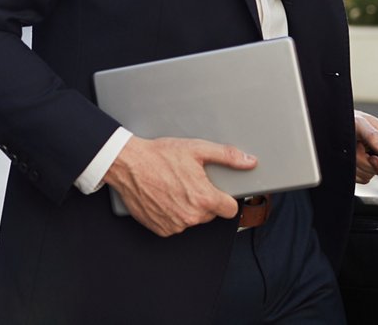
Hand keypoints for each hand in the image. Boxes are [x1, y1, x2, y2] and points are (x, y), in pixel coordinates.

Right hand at [101, 136, 256, 236]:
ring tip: (173, 187)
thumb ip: (227, 156)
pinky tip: (164, 197)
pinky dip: (171, 214)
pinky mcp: (161, 229)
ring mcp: (175, 225)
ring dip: (187, 208)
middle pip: (210, 214)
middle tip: (189, 183)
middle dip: (204, 201)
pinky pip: (175, 225)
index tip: (216, 191)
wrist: (128, 164)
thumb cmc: (159, 155)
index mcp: (204, 198)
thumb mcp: (196, 149)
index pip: (230, 210)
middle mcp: (191, 216)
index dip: (224, 199)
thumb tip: (249, 161)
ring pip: (192, 220)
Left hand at [354, 110, 377, 183]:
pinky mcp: (364, 169)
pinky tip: (349, 157)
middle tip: (356, 147)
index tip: (372, 158)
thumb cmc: (348, 118)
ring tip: (351, 148)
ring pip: (370, 174)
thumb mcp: (360, 123)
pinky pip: (362, 178)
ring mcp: (374, 161)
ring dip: (357, 164)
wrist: (332, 124)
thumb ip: (374, 136)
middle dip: (366, 161)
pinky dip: (352, 170)